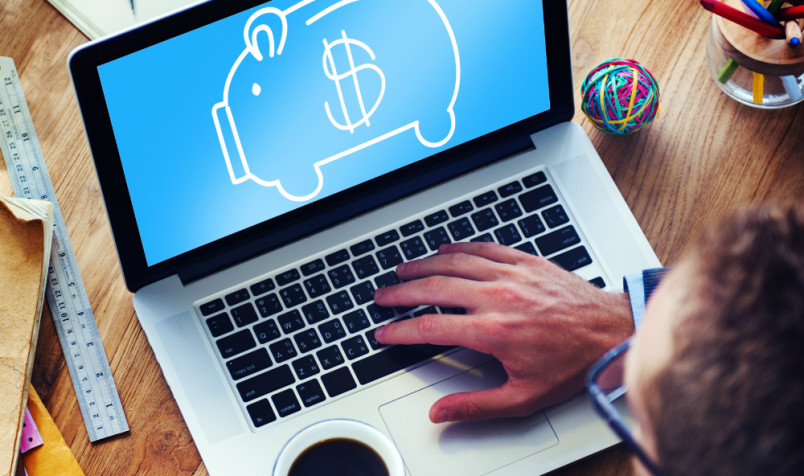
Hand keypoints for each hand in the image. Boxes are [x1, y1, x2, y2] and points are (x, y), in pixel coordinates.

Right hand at [373, 242, 632, 422]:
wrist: (611, 332)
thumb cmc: (573, 363)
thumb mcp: (524, 397)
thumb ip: (477, 405)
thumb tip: (441, 412)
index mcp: (493, 331)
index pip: (431, 327)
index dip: (400, 331)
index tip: (384, 333)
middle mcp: (497, 297)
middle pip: (434, 288)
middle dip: (401, 292)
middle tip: (382, 296)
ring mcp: (511, 275)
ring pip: (454, 263)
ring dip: (423, 266)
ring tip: (402, 270)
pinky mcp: (525, 262)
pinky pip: (483, 248)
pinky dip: (458, 247)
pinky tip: (444, 249)